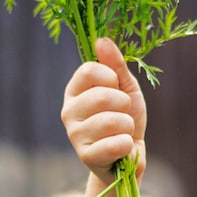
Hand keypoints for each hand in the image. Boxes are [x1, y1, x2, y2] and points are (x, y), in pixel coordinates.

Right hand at [61, 37, 145, 181]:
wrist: (128, 155)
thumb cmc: (124, 117)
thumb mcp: (125, 87)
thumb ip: (115, 64)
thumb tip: (101, 40)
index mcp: (75, 91)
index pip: (89, 70)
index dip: (111, 77)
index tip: (116, 88)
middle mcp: (68, 111)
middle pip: (102, 96)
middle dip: (124, 104)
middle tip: (123, 114)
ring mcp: (75, 135)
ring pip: (112, 121)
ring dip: (128, 125)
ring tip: (122, 132)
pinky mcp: (86, 157)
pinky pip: (116, 144)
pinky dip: (127, 145)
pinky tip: (121, 149)